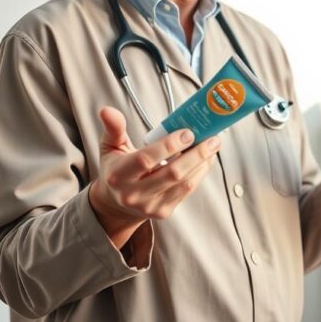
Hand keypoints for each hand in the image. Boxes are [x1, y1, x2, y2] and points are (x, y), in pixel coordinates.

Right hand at [89, 106, 220, 247]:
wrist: (115, 204)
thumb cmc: (116, 169)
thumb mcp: (110, 147)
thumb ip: (113, 128)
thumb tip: (107, 110)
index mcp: (118, 175)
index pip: (146, 159)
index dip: (169, 145)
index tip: (188, 132)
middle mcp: (133, 194)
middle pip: (172, 173)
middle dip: (196, 154)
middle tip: (211, 138)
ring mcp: (150, 206)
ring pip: (184, 183)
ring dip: (203, 163)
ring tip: (213, 146)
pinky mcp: (164, 212)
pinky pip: (187, 191)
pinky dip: (200, 173)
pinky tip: (206, 160)